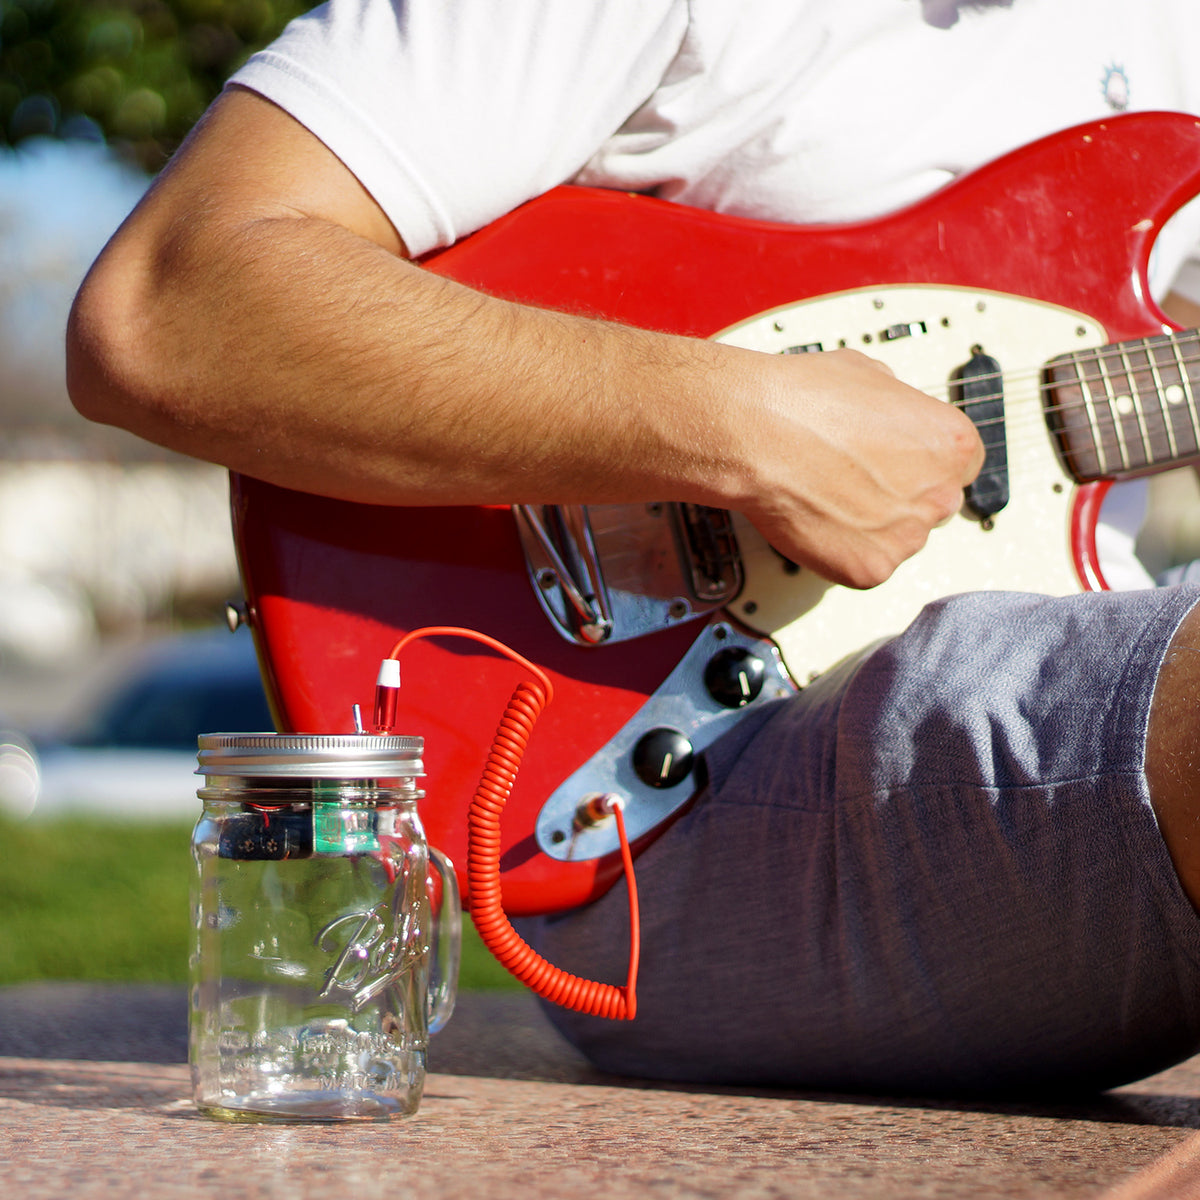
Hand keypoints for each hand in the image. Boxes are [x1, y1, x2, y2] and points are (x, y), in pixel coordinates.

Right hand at [729, 347, 984, 588]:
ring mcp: (906, 536)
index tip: (903, 465)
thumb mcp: (869, 374)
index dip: (926, 465)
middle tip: (857, 482)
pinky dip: (840, 550)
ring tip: (827, 497)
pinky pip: (862, 564)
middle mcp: (940, 493)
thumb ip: (898, 406)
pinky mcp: (870, 568)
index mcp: (952, 443)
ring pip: (896, 539)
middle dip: (899, 498)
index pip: (963, 466)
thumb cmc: (804, 400)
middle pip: (932, 506)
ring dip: (870, 526)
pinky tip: (815, 520)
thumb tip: (890, 413)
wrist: (756, 434)